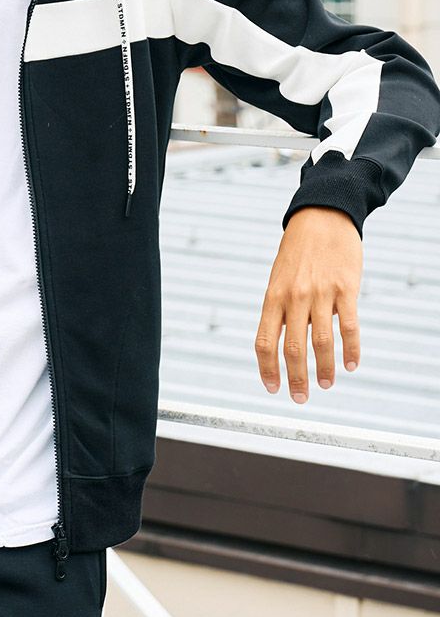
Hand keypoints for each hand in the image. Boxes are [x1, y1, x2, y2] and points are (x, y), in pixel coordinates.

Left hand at [254, 205, 362, 402]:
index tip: (272, 388)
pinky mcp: (345, 288)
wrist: (322, 218)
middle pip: (293, 348)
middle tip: (300, 398)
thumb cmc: (297, 252)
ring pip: (321, 342)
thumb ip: (280, 309)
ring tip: (326, 384)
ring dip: (324, 369)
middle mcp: (294, 297)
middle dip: (296, 378)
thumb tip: (283, 343)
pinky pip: (348, 326)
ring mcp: (320, 293)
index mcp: (273, 296)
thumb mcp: (278, 278)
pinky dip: (351, 349)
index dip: (267, 368)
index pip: (265, 341)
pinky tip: (352, 364)